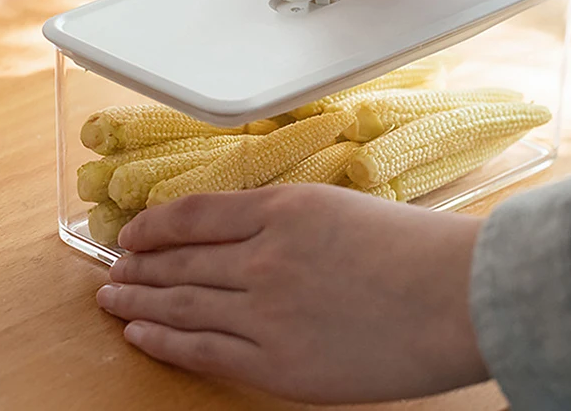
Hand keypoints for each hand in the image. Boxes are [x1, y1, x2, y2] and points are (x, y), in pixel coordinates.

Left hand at [96, 185, 486, 403]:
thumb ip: (287, 223)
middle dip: (138, 263)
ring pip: (180, 302)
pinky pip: (202, 349)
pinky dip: (163, 340)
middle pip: (179, 259)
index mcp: (284, 207)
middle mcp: (264, 255)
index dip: (153, 224)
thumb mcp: (342, 210)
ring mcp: (266, 310)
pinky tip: (139, 334)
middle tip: (114, 268)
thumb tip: (243, 241)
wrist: (459, 296)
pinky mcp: (277, 362)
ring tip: (111, 297)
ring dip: (138, 299)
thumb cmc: (414, 248)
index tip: (133, 232)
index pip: (194, 213)